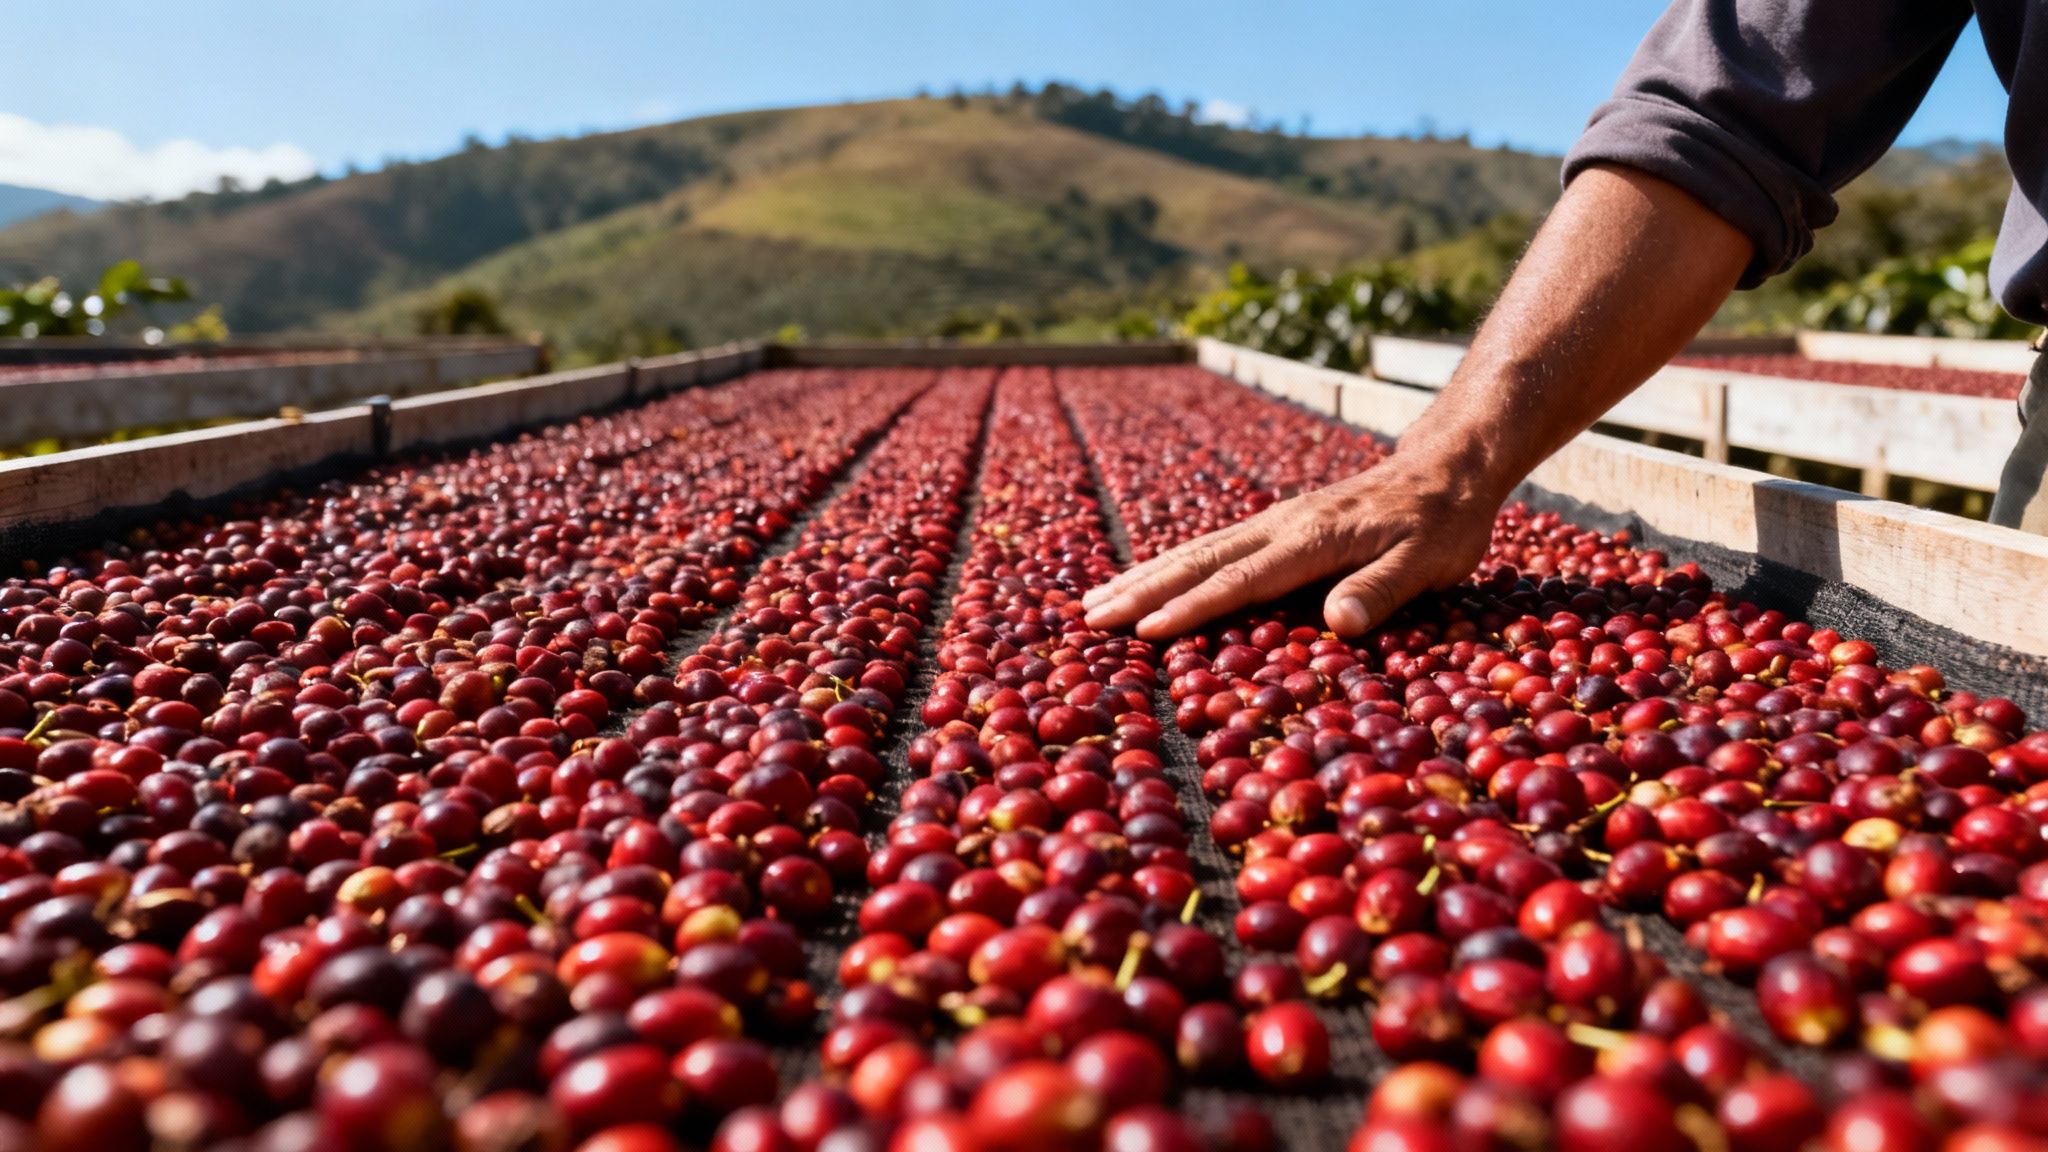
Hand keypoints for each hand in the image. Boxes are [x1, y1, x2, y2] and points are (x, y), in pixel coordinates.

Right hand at [1082, 454, 1500, 639]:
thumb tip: (1336, 622)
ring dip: (1145, 577)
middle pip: (1200, 562)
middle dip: (1143, 592)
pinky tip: (1148, 581)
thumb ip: (1381, 590)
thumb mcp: (1430, 561)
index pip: (1240, 581)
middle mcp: (1281, 526)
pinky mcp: (1277, 524)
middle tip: (1090, 619)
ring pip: (1197, 551)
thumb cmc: (1443, 522)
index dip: (1191, 610)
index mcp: (1312, 540)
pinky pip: (1212, 548)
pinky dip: (1171, 566)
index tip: (1144, 632)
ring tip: (1095, 601)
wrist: (1447, 467)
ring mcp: (1275, 522)